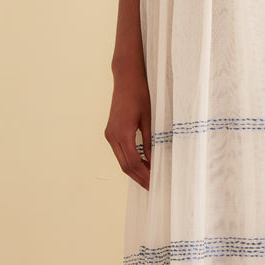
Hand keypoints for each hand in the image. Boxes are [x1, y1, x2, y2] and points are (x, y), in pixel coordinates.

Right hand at [105, 70, 151, 189]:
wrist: (126, 78)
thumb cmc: (139, 94)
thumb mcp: (149, 119)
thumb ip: (149, 142)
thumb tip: (153, 161)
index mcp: (122, 133)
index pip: (133, 162)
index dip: (144, 176)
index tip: (154, 183)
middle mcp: (113, 136)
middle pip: (125, 166)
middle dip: (139, 178)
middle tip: (153, 187)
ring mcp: (110, 134)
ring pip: (121, 161)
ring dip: (135, 172)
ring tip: (149, 179)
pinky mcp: (111, 132)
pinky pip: (120, 153)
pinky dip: (130, 162)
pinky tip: (142, 166)